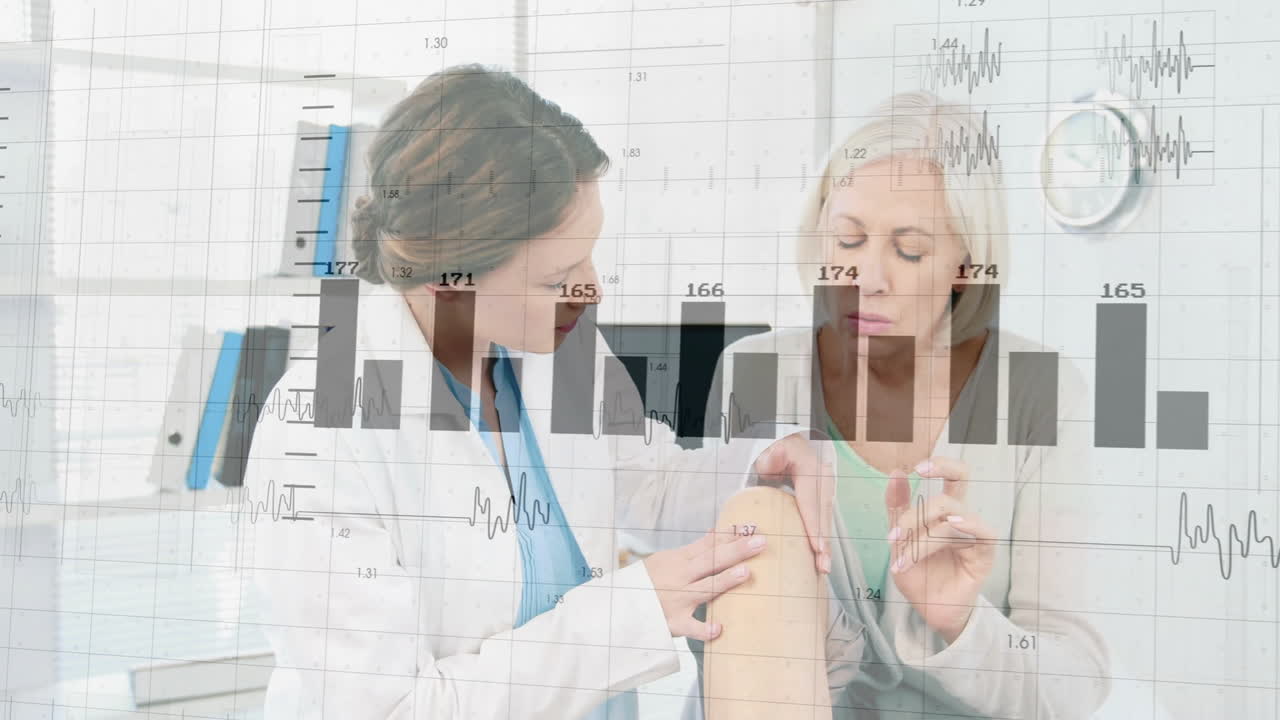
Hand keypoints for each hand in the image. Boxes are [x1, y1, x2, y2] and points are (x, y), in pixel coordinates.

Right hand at [644, 525, 766, 640]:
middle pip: (711, 561)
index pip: (708, 545)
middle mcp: (680, 577)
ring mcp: (677, 600)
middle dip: (736, 551)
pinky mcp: (674, 623)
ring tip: (745, 573)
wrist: (620, 604)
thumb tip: (716, 532)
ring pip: (704, 589)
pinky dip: (703, 629)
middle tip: (760, 542)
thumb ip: (694, 549)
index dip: (730, 535)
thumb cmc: (649, 581)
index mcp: (679, 560)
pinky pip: (690, 627)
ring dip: (724, 581)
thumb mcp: (667, 559)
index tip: (752, 528)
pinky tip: (719, 629)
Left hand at [752, 433, 833, 573]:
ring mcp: (825, 490)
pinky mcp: (823, 499)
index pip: (811, 502)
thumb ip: (771, 456)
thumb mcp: (770, 453)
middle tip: (822, 566)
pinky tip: (821, 557)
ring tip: (823, 567)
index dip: (814, 526)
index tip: (817, 547)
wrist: (787, 447)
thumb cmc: (776, 453)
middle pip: (823, 515)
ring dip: (826, 545)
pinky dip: (823, 539)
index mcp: (810, 470)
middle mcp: (822, 481)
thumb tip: (775, 453)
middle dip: (824, 543)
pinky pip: (823, 521)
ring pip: (826, 521)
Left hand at [885, 456, 996, 643]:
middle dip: (938, 473)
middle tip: (915, 477)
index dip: (939, 464)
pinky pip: (983, 532)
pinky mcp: (985, 553)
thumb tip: (896, 472)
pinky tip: (951, 526)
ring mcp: (974, 534)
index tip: (916, 467)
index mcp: (942, 512)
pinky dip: (966, 525)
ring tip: (902, 556)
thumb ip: (897, 508)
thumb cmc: (920, 576)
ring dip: (920, 534)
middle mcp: (961, 518)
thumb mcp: (899, 541)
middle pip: (962, 478)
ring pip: (950, 514)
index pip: (949, 476)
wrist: (930, 612)